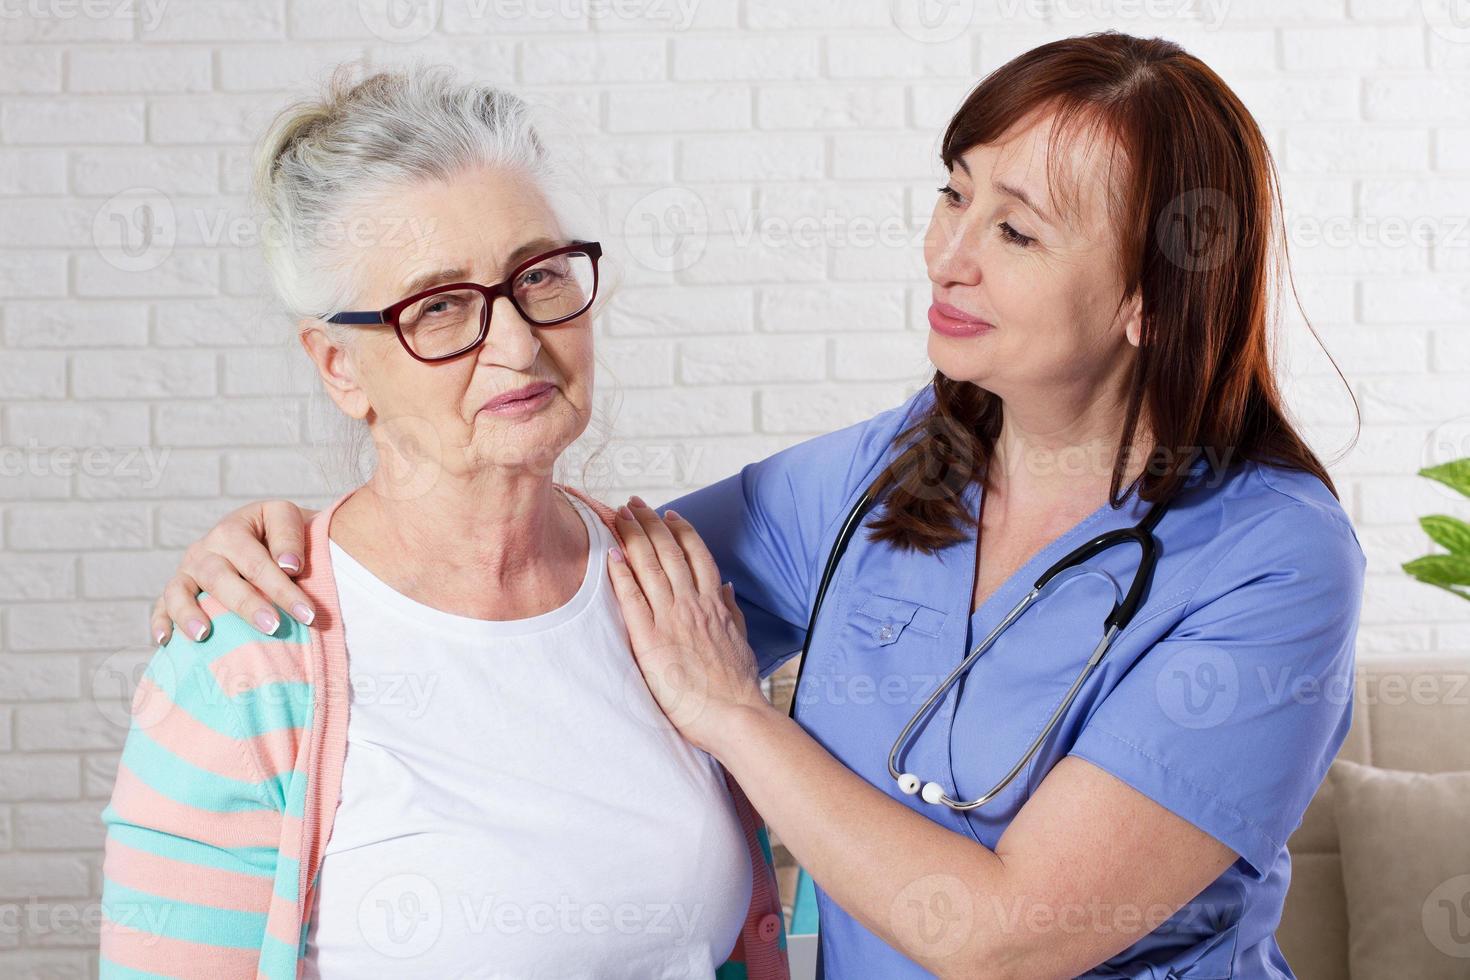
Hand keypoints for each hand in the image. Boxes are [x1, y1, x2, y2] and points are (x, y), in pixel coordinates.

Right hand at [149, 500, 317, 645]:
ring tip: (204, 635)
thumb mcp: (291, 520)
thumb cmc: (284, 535)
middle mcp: (206, 548)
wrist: (265, 533)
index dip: (282, 587)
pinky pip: (162, 605)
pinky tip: (165, 641)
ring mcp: (188, 569)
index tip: (307, 614)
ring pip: (181, 590)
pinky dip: (160, 621)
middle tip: (273, 627)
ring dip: (190, 613)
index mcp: (234, 529)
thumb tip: (289, 565)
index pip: (257, 561)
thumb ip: (291, 537)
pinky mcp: (178, 588)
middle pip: (220, 577)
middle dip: (247, 604)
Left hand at [607, 496, 772, 756]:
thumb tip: (726, 588)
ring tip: (617, 516)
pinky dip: (621, 575)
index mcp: (714, 603)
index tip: (668, 514)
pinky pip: (633, 599)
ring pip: (650, 566)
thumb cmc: (737, 686)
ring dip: (632, 537)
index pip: (696, 554)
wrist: (735, 716)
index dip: (680, 530)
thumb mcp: (740, 641)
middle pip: (668, 551)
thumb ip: (730, 611)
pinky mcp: (651, 641)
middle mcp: (693, 604)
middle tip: (633, 504)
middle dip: (649, 523)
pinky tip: (610, 556)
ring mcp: (672, 619)